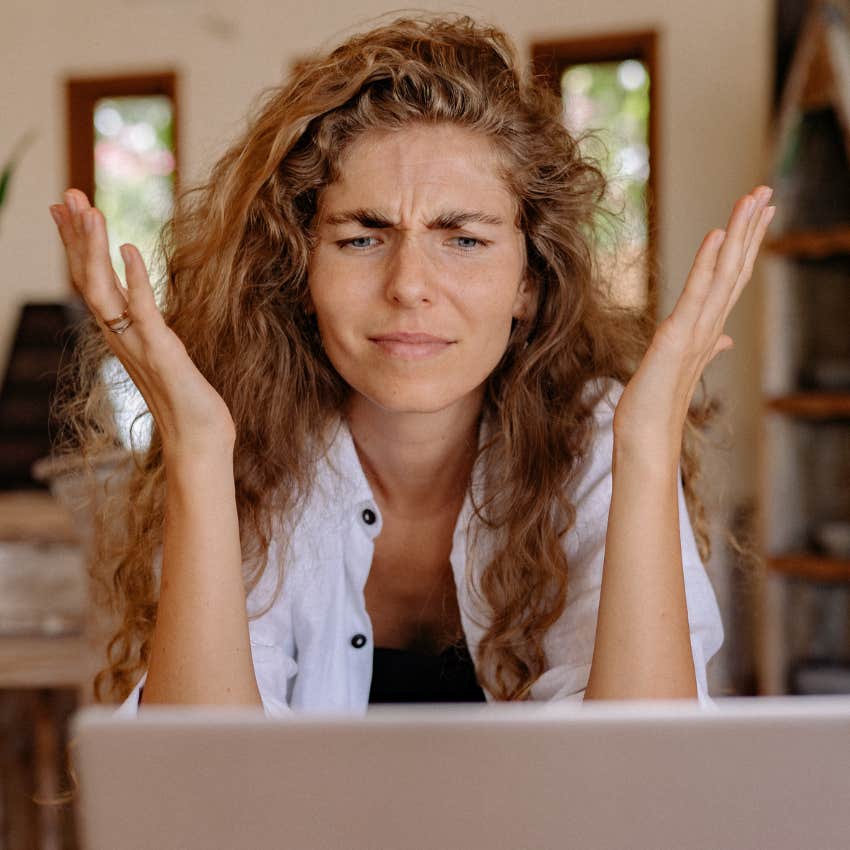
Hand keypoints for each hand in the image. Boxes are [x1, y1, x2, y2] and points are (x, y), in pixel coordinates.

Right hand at [49, 189, 236, 456]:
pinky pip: (142, 310)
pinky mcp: (162, 351)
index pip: (91, 281)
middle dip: (76, 235)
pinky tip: (129, 248)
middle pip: (87, 278)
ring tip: (87, 209)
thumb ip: (148, 328)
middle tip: (66, 194)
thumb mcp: (162, 354)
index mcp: (121, 335)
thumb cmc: (185, 402)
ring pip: (103, 289)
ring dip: (93, 248)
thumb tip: (140, 304)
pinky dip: (135, 277)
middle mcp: (120, 337)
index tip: (65, 210)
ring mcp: (137, 344)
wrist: (198, 440)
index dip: (77, 245)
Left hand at [613, 185, 774, 452]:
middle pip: (736, 268)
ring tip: (752, 198)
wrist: (646, 434)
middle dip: (751, 228)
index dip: (746, 244)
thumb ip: (707, 347)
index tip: (758, 213)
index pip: (732, 279)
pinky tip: (717, 235)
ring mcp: (697, 331)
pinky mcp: (678, 337)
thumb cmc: (658, 402)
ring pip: (725, 273)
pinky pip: (697, 293)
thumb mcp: (681, 365)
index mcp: (709, 329)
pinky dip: (707, 263)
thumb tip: (724, 339)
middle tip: (765, 191)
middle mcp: (710, 326)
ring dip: (739, 234)